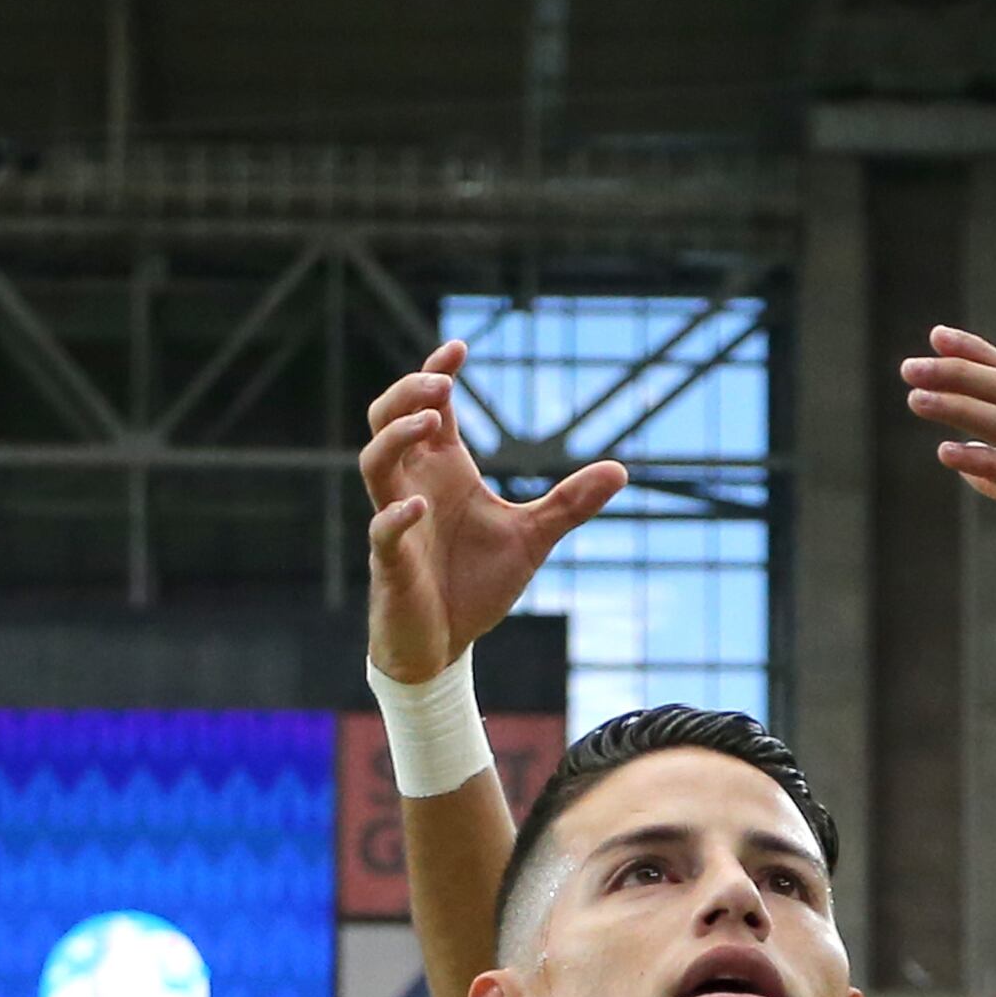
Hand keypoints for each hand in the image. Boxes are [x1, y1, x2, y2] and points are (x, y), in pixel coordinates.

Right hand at [359, 339, 622, 685]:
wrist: (442, 647)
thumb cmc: (474, 586)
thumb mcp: (531, 538)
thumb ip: (569, 504)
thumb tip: (621, 470)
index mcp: (442, 471)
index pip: (428, 408)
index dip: (435, 373)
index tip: (459, 349)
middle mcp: (414, 486)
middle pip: (386, 420)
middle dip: (407, 394)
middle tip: (441, 385)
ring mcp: (397, 522)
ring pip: (374, 464)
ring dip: (396, 438)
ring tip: (430, 421)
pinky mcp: (391, 564)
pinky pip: (382, 531)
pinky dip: (397, 516)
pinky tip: (421, 507)